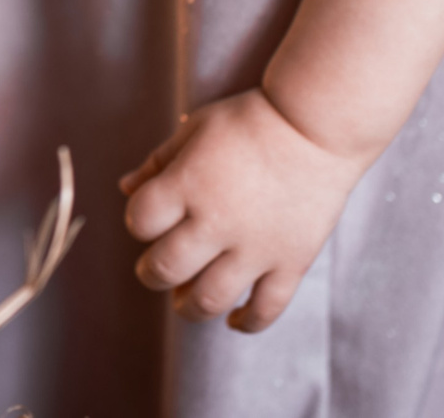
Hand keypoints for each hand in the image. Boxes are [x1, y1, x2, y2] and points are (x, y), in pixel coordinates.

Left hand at [119, 88, 366, 331]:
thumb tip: (125, 187)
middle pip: (166, 267)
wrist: (318, 125)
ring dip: (189, 307)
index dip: (139, 222)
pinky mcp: (291, 261)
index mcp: (188, 184)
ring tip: (185, 300)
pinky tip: (234, 320)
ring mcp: (256, 247)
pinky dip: (248, 322)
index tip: (150, 220)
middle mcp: (218, 221)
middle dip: (152, 273)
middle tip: (156, 270)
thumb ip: (159, 161)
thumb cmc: (252, 120)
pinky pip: (267, 308)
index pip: (141, 221)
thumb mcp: (196, 128)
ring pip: (210, 298)